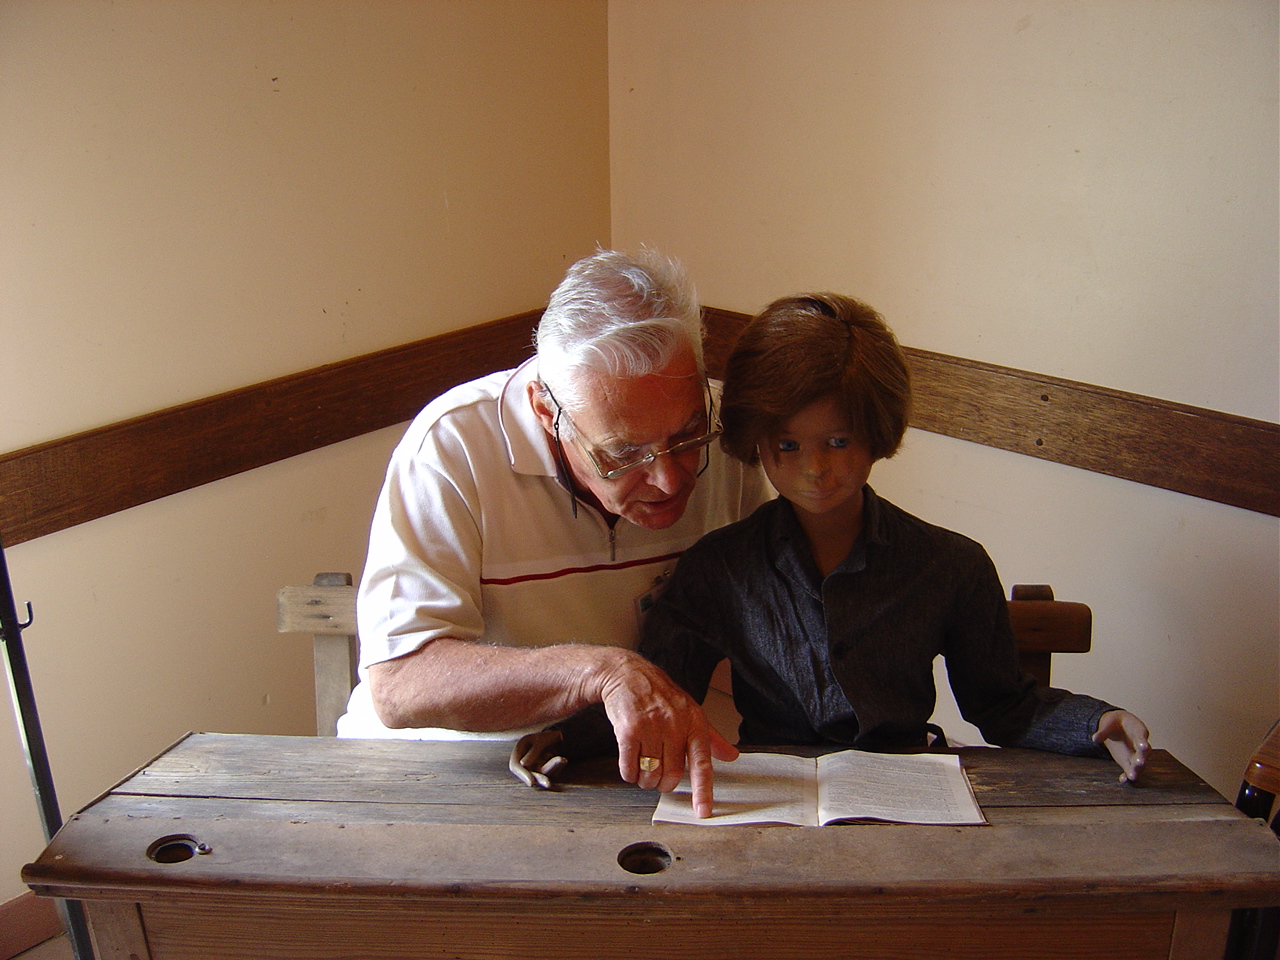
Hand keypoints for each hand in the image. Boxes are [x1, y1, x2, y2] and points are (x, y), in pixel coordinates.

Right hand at [509, 729, 568, 788]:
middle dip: (540, 779)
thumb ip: (533, 751)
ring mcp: (536, 770)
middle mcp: (526, 765)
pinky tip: (563, 759)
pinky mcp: (548, 773)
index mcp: (518, 754)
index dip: (523, 775)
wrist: (554, 738)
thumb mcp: (539, 740)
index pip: (515, 767)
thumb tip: (523, 764)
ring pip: (544, 773)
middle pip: (530, 775)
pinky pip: (553, 771)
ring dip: (552, 767)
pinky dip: (558, 765)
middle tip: (548, 783)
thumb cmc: (544, 738)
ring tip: (562, 759)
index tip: (531, 782)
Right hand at [594, 652, 737, 817]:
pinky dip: (629, 774)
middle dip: (664, 785)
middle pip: (673, 774)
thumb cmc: (660, 695)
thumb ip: (710, 737)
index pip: (702, 762)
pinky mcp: (628, 730)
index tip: (703, 811)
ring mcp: (651, 726)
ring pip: (650, 773)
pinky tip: (630, 767)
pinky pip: (629, 767)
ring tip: (643, 771)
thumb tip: (732, 756)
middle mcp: (674, 724)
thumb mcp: (690, 710)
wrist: (627, 675)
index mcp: (694, 721)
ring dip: (645, 781)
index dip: (703, 790)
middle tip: (659, 781)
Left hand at [1093, 709, 1150, 782]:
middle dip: (1142, 758)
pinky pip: (1130, 769)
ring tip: (1132, 776)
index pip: (1142, 737)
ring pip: (1139, 764)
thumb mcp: (1108, 724)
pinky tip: (1123, 780)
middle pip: (1144, 753)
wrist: (1116, 727)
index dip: (1142, 742)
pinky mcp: (1129, 762)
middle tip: (1140, 762)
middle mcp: (1141, 745)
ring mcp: (1136, 755)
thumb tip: (1094, 738)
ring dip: (1136, 770)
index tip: (1143, 746)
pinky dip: (1127, 775)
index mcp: (1138, 730)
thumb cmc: (1114, 723)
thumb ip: (1103, 732)